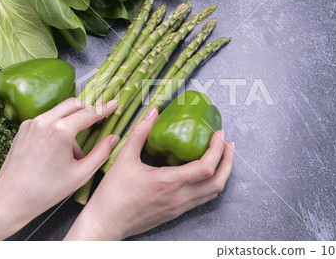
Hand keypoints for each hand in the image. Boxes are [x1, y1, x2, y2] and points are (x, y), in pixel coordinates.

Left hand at [0, 98, 118, 239]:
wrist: (12, 198)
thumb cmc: (46, 191)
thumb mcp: (81, 174)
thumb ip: (101, 153)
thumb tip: (113, 138)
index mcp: (61, 131)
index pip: (89, 113)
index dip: (104, 109)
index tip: (115, 104)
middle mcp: (45, 121)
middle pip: (74, 103)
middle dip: (89, 107)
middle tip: (100, 116)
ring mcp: (32, 123)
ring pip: (60, 110)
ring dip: (74, 118)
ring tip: (78, 144)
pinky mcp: (24, 128)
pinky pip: (48, 119)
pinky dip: (59, 125)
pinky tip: (61, 146)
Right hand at [65, 107, 233, 239]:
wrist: (107, 223)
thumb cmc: (113, 194)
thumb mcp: (124, 159)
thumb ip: (140, 133)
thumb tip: (153, 112)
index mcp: (168, 182)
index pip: (205, 167)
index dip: (217, 149)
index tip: (219, 134)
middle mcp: (178, 197)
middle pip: (217, 182)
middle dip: (228, 161)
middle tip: (228, 144)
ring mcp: (179, 207)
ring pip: (213, 193)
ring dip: (223, 173)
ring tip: (223, 156)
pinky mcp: (176, 212)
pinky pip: (202, 199)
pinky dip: (212, 184)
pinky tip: (206, 172)